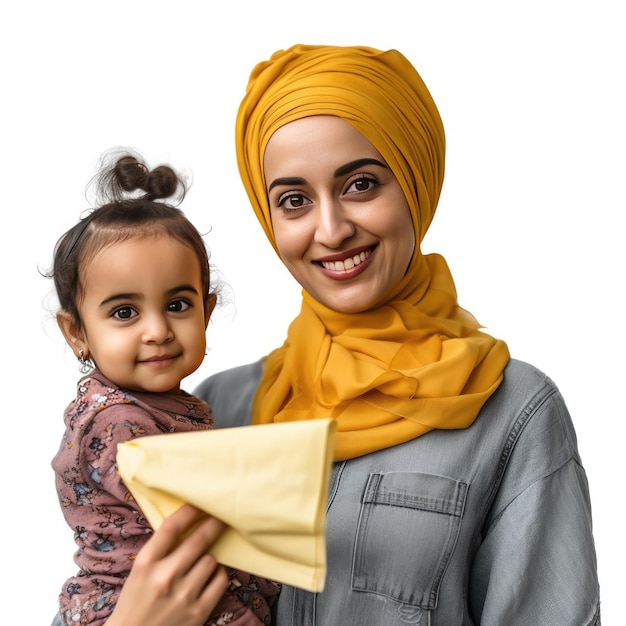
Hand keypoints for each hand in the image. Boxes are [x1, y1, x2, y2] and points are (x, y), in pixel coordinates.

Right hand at [106, 504, 228, 625]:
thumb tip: (188, 520)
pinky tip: (209, 577)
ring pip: (211, 560)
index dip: (190, 510)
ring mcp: (184, 595)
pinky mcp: (199, 611)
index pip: (172, 527)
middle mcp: (165, 576)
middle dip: (214, 523)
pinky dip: (217, 575)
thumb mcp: (139, 572)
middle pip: (199, 540)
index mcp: (145, 563)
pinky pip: (221, 580)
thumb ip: (160, 549)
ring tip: (200, 563)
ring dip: (208, 558)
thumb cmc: (136, 602)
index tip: (201, 500)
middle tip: (223, 514)